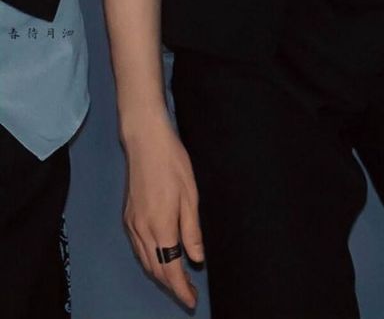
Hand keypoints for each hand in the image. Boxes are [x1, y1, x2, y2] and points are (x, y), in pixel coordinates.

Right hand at [122, 112, 203, 308]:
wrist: (145, 141)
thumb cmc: (172, 163)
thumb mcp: (191, 196)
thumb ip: (192, 231)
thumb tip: (196, 259)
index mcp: (160, 227)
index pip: (170, 269)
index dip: (181, 289)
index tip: (192, 301)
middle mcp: (142, 231)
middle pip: (155, 270)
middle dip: (172, 285)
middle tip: (188, 293)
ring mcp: (132, 225)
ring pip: (145, 261)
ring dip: (160, 275)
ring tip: (178, 280)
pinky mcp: (128, 217)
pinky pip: (139, 249)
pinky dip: (150, 260)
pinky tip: (161, 258)